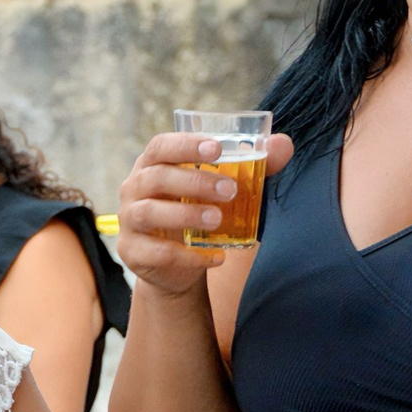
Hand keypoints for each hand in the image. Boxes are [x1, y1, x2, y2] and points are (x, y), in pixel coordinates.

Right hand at [115, 130, 291, 294]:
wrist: (176, 267)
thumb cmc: (197, 214)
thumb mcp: (223, 190)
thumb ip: (252, 167)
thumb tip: (283, 145)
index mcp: (153, 164)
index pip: (161, 146)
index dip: (186, 145)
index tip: (216, 150)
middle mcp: (135, 188)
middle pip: (157, 177)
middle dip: (194, 181)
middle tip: (230, 191)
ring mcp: (129, 221)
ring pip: (149, 212)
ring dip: (185, 214)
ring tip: (218, 220)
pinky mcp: (131, 252)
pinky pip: (156, 252)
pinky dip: (187, 256)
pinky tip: (215, 257)